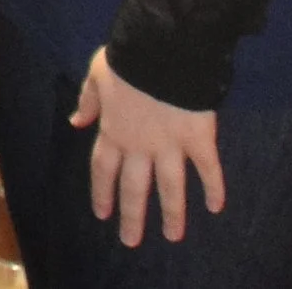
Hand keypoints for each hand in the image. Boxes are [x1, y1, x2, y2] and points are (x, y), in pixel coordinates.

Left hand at [71, 47, 224, 244]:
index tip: (103, 214)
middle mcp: (140, 145)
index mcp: (113, 130)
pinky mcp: (199, 139)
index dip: (102, 192)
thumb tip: (75, 122)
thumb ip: (88, 101)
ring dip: (172, 214)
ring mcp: (171, 145)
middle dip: (132, 216)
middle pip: (134, 188)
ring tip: (173, 236)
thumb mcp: (97, 75)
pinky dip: (214, 188)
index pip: (104, 169)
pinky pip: (209, 169)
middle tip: (131, 241)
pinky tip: (216, 207)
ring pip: (171, 188)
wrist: (161, 49)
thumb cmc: (127, 59)